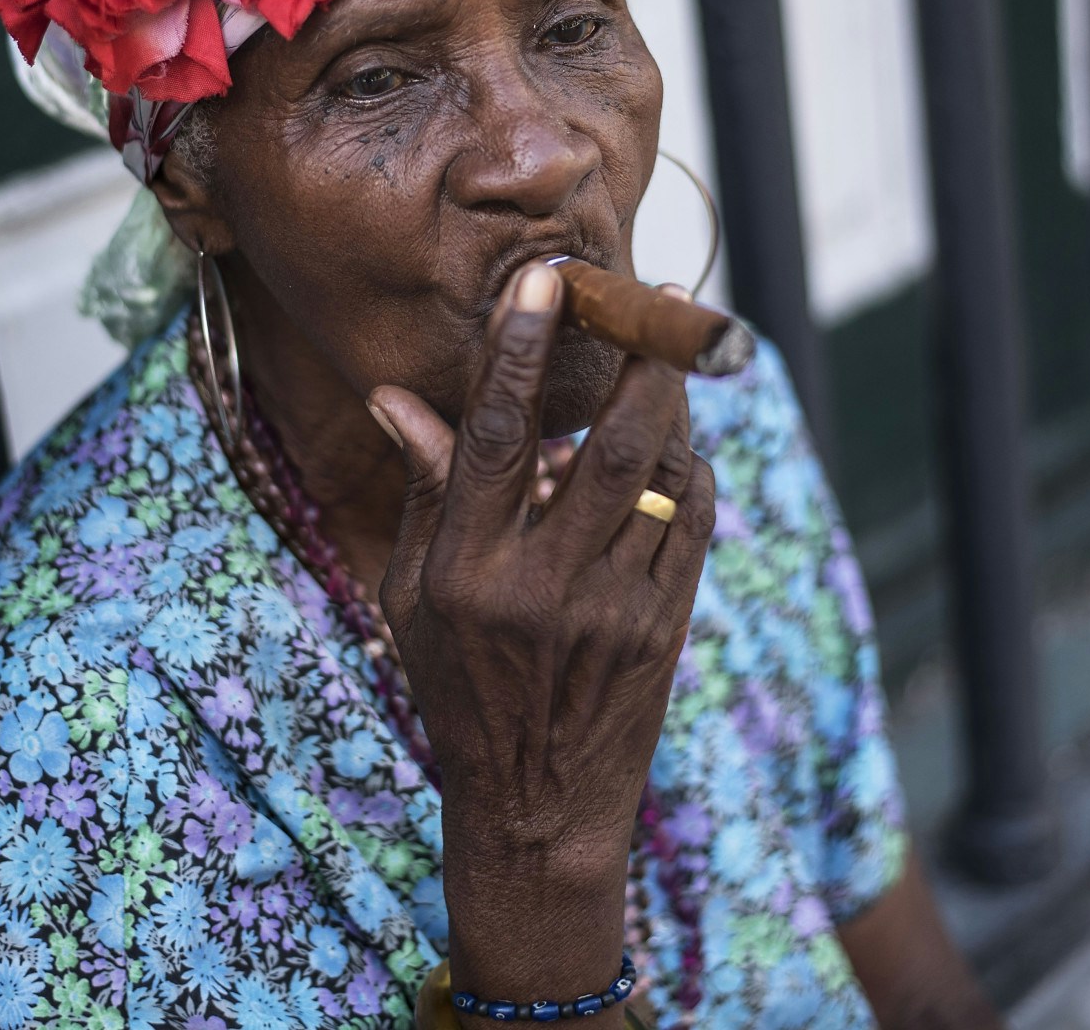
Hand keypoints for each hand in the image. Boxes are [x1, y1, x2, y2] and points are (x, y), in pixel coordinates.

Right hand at [369, 262, 716, 1006]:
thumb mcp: (414, 597)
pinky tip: (678, 443)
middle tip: (658, 297)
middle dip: (637, 358)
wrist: (538, 810)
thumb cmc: (459, 688)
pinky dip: (691, 470)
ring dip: (672, 402)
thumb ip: (425, 492)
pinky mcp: (665, 626)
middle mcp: (542, 585)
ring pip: (662, 476)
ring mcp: (613, 608)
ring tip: (673, 352)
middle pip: (607, 444)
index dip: (519, 350)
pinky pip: (694, 521)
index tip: (543, 279)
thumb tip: (394, 396)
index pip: (497, 436)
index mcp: (467, 569)